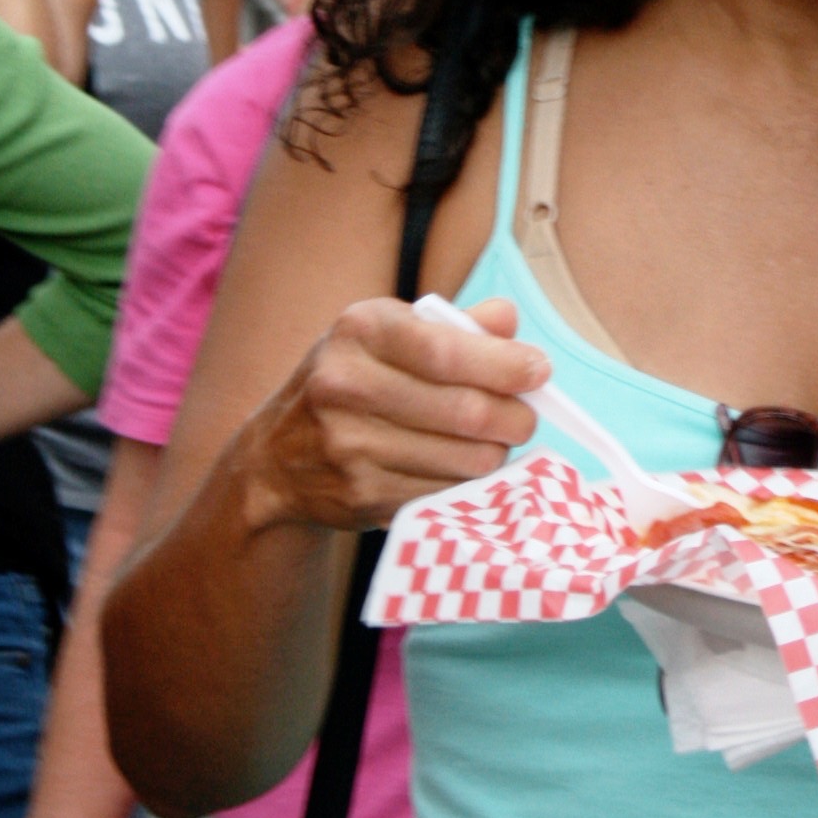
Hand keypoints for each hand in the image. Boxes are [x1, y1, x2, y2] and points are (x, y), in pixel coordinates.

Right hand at [245, 295, 545, 533]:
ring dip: (495, 453)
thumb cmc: (352, 383)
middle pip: (467, 410)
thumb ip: (453, 326)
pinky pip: (446, 493)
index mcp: (359, 329)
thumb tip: (508, 321)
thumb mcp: (388, 337)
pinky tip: (458, 468)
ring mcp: (350, 445)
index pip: (449, 350)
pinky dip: (466, 483)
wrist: (277, 458)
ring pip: (465, 458)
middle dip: (515, 416)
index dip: (505, 364)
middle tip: (526, 417)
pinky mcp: (362, 496)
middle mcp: (346, 384)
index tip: (539, 370)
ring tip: (490, 442)